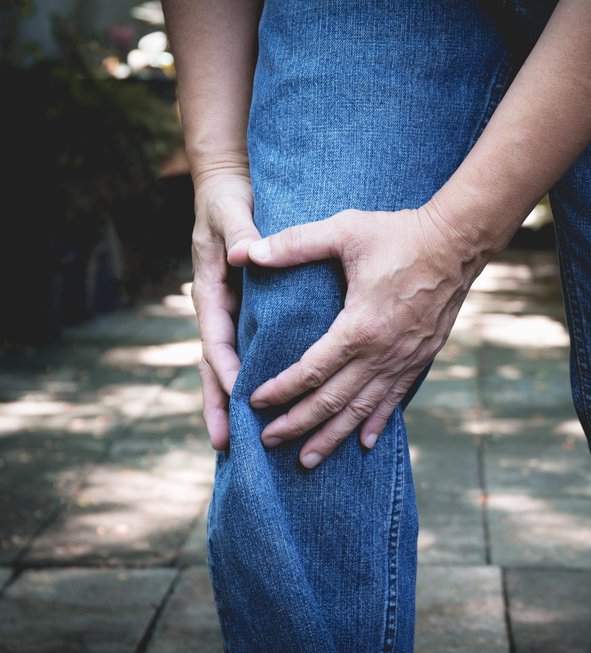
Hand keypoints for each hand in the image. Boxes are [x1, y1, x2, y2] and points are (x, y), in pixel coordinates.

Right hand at [191, 170, 260, 449]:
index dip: (227, 369)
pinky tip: (268, 405)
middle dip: (219, 404)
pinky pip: (250, 351)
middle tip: (224, 445)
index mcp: (210, 291)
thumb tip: (241, 256)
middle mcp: (219, 308)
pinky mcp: (248, 312)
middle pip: (216, 365)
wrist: (229, 186)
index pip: (216, 339)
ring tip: (239, 444)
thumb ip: (240, 232)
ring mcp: (232, 313)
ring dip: (232, 402)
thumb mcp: (232, 211)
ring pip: (230, 365)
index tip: (240, 395)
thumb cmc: (229, 198)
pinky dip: (253, 379)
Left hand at [248, 203, 486, 468]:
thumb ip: (294, 244)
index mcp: (359, 327)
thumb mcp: (344, 231)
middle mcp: (382, 353)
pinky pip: (394, 399)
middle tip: (269, 440)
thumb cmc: (400, 234)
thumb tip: (244, 250)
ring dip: (332, 436)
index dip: (280, 390)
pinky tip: (362, 442)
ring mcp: (404, 360)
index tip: (255, 402)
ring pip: (362, 409)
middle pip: (332, 401)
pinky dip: (375, 423)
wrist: (458, 242)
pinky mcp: (421, 358)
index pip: (310, 371)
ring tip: (308, 459)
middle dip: (298, 424)